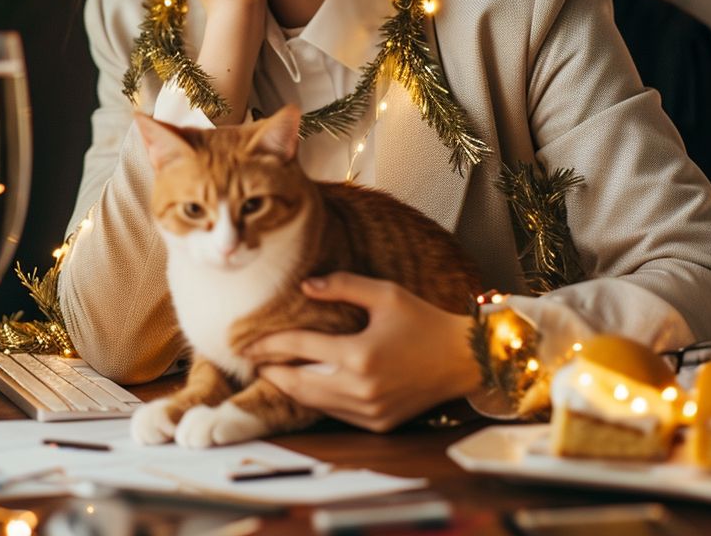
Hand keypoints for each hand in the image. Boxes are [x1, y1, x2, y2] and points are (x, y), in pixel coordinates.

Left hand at [243, 273, 479, 432]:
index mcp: (360, 354)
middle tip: (250, 361)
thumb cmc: (425, 321)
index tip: (247, 341)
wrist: (463, 358)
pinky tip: (306, 385)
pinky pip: (336, 413)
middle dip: (271, 371)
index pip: (300, 347)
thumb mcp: (385, 294)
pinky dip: (316, 399)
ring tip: (271, 372)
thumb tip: (305, 286)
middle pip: (298, 383)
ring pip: (314, 402)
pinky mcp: (378, 424)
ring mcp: (370, 411)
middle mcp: (362, 388)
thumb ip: (343, 286)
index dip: (270, 343)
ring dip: (290, 388)